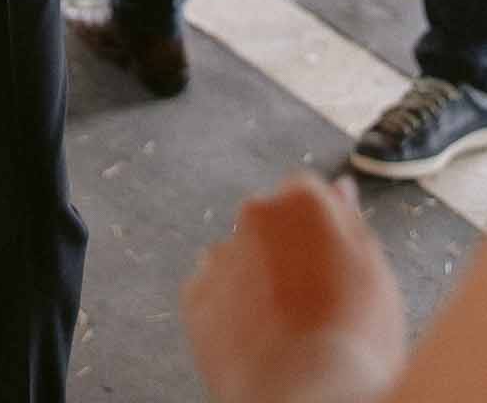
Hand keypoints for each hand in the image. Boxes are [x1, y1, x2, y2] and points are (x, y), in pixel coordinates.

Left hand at [183, 174, 406, 402]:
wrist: (308, 397)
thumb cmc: (356, 341)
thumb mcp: (376, 275)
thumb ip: (351, 222)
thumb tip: (340, 189)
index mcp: (302, 201)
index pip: (308, 196)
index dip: (323, 233)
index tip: (335, 267)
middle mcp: (254, 216)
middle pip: (271, 225)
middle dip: (286, 252)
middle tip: (314, 304)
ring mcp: (220, 256)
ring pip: (241, 260)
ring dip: (257, 282)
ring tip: (287, 332)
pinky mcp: (194, 297)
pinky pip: (214, 296)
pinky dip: (231, 313)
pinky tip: (259, 343)